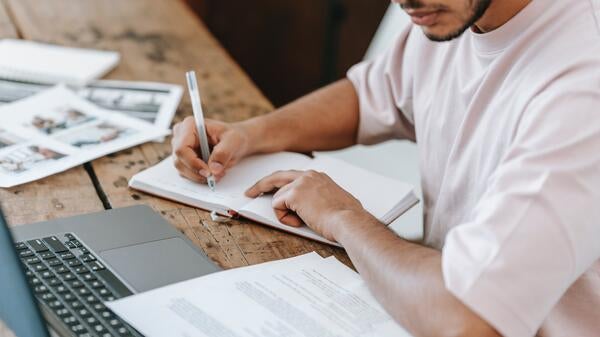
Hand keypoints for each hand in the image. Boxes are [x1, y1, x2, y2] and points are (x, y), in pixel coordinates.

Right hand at [172, 117, 249, 183]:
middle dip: (198, 172)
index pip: (181, 148)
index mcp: (190, 126)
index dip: (193, 163)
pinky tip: (212, 172)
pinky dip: (199, 177)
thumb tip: (214, 169)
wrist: (235, 142)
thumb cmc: (234, 136)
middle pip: (179, 161)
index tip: (208, 172)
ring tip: (217, 173)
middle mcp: (181, 136)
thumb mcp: (233, 141)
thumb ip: (223, 153)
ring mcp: (180, 149)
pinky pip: (187, 174)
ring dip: (199, 176)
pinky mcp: (184, 160)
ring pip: (182, 170)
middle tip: (215, 176)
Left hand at [245, 170, 366, 241]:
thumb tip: (321, 206)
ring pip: (278, 198)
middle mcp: (308, 175)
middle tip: (250, 192)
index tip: (268, 187)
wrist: (349, 221)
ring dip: (286, 214)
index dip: (278, 183)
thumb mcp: (335, 201)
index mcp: (318, 177)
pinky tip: (300, 222)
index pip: (291, 176)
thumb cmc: (347, 218)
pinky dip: (285, 218)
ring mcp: (300, 183)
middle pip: (277, 177)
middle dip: (261, 185)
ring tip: (303, 222)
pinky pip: (277, 207)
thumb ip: (323, 198)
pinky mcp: (293, 194)